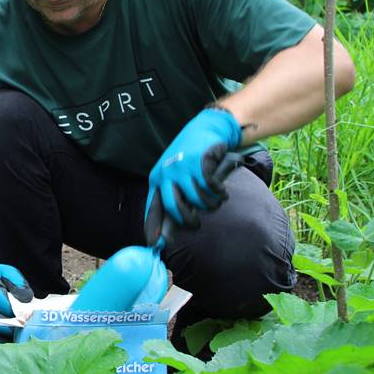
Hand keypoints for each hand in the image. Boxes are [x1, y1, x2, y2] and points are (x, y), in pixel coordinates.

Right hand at [0, 249, 30, 343]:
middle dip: (15, 331)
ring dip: (5, 342)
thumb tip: (29, 298)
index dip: (20, 315)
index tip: (32, 318)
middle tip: (28, 332)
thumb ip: (18, 281)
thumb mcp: (3, 270)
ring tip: (19, 341)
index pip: (6, 308)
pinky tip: (6, 348)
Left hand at [146, 107, 240, 228]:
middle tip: (196, 223)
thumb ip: (173, 194)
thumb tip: (170, 227)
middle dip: (187, 220)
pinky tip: (221, 190)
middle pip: (173, 207)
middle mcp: (166, 173)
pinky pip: (210, 188)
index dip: (152, 227)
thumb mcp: (175, 173)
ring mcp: (182, 167)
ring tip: (214, 199)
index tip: (153, 245)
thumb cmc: (190, 155)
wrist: (206, 128)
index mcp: (157, 178)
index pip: (152, 207)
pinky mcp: (199, 162)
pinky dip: (218, 192)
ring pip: (196, 199)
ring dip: (209, 204)